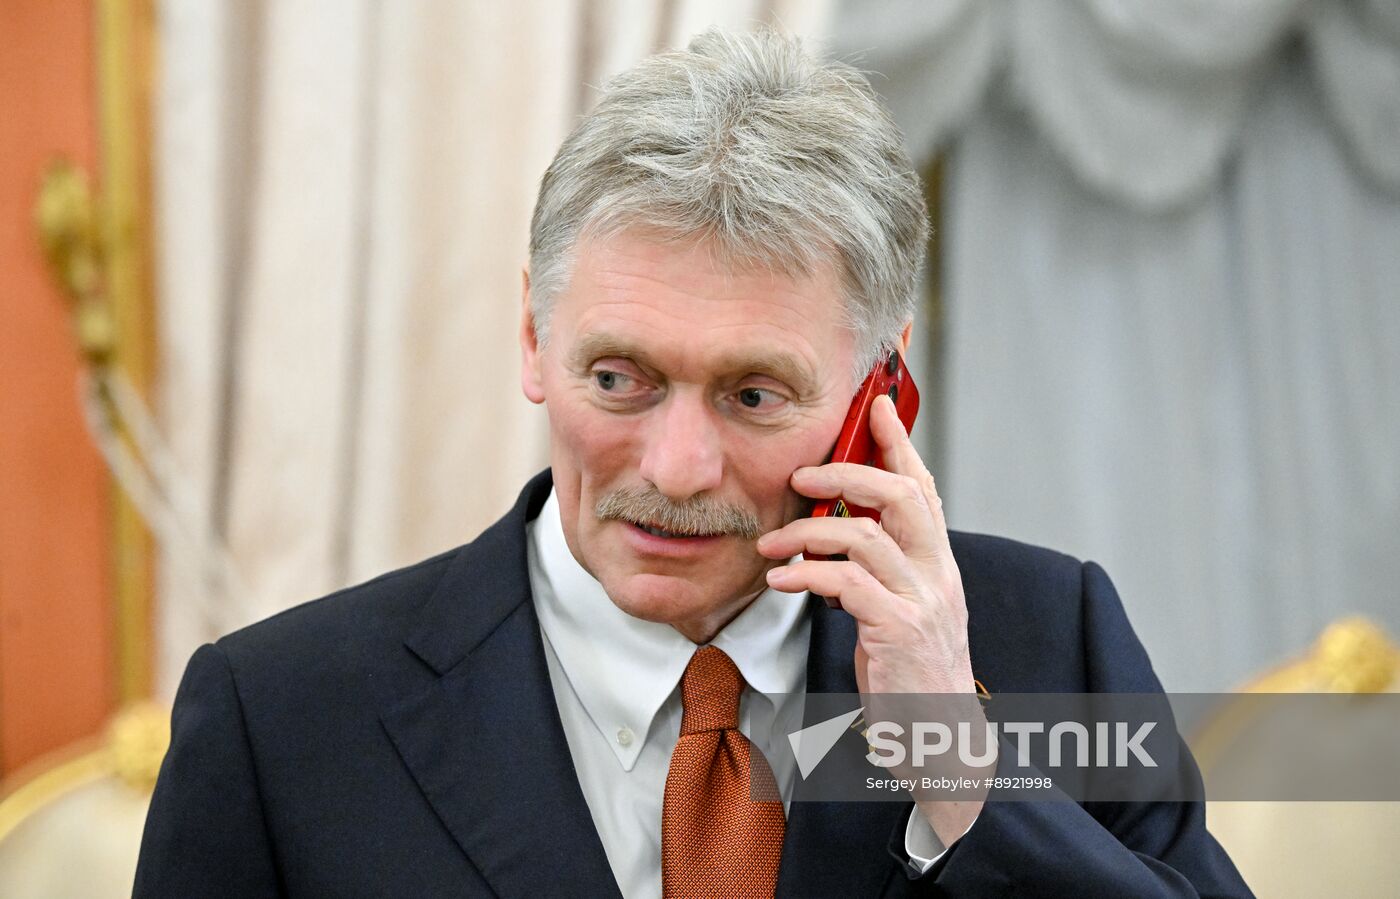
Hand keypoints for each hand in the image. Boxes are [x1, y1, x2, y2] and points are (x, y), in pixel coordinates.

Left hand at [757, 393, 973, 697]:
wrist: (942, 739)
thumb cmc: (912, 674)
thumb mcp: (902, 611)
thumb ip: (880, 571)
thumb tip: (838, 535)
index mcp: (938, 564)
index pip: (923, 489)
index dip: (899, 444)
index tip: (876, 406)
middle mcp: (938, 574)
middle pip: (902, 495)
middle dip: (849, 472)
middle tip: (802, 476)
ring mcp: (923, 600)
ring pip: (868, 535)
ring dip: (809, 533)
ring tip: (771, 545)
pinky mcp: (899, 631)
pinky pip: (847, 583)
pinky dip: (807, 575)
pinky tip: (781, 581)